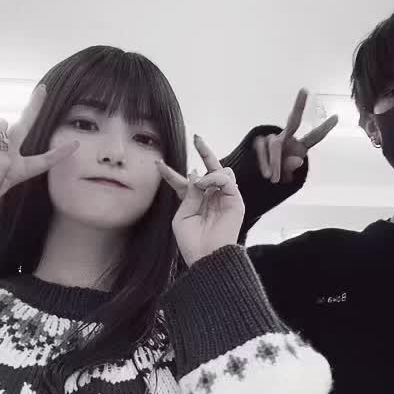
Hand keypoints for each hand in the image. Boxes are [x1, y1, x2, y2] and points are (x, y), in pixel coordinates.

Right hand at [0, 83, 78, 221]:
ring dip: (2, 134)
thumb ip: (0, 170)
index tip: (76, 144)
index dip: (58, 153)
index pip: (42, 161)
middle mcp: (5, 156)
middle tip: (42, 89)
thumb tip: (3, 146)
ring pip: (5, 126)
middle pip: (25, 128)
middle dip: (34, 109)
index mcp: (15, 172)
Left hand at [157, 135, 244, 266]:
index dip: (170, 173)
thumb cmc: (192, 241)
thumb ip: (188, 194)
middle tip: (197, 138)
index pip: (184, 182)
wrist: (206, 256)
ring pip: (221, 171)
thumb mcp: (182, 216)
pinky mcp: (235, 200)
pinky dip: (214, 178)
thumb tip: (195, 174)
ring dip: (208, 171)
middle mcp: (211, 197)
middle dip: (204, 152)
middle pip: (209, 169)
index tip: (157, 163)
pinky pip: (226, 179)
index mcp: (195, 202)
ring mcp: (224, 198)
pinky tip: (205, 185)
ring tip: (199, 184)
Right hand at [254, 89, 338, 183]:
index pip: (314, 137)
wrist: (257, 178)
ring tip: (274, 178)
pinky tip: (266, 173)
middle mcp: (287, 138)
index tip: (336, 116)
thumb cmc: (277, 175)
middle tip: (305, 89)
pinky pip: (262, 150)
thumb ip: (292, 168)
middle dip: (299, 105)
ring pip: (275, 146)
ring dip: (274, 163)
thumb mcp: (286, 176)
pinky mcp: (259, 142)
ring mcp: (273, 138)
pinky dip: (265, 162)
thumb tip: (298, 160)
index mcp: (299, 147)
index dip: (324, 128)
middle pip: (293, 120)